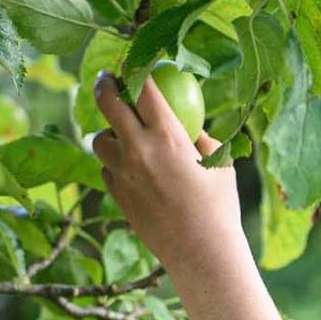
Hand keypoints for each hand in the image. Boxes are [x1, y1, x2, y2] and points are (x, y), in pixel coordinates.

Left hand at [92, 72, 245, 276]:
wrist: (202, 253)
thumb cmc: (220, 208)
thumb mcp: (220, 165)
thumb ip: (201, 138)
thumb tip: (189, 122)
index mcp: (168, 136)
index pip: (143, 88)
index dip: (135, 70)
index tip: (133, 66)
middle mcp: (139, 150)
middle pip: (108, 103)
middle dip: (105, 85)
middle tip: (107, 81)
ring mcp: (123, 174)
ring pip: (100, 140)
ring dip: (109, 134)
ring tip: (122, 139)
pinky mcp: (118, 196)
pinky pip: (107, 170)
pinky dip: (115, 166)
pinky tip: (131, 172)